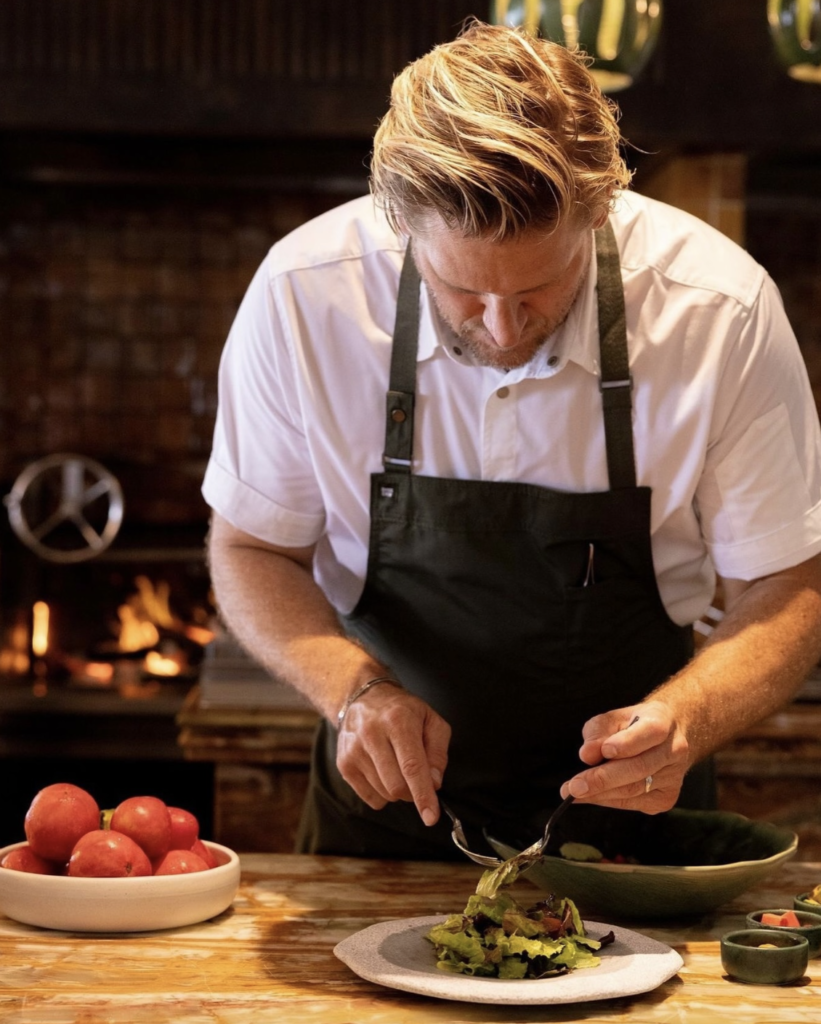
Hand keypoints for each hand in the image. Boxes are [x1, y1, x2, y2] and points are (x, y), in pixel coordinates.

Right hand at [336, 684, 450, 825]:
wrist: (364, 697)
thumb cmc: (403, 711)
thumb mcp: (431, 720)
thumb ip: (439, 751)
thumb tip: (435, 783)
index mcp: (398, 721)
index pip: (412, 766)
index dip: (423, 795)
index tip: (431, 817)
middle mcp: (372, 734)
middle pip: (397, 785)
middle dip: (414, 792)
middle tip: (418, 780)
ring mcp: (354, 750)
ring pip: (384, 793)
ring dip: (398, 792)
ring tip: (398, 767)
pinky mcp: (343, 763)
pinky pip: (370, 798)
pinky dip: (383, 794)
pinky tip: (383, 772)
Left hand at [558, 701, 690, 812]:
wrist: (666, 736)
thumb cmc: (633, 725)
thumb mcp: (613, 718)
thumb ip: (598, 732)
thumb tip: (587, 755)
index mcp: (662, 722)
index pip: (649, 732)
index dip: (628, 743)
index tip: (604, 751)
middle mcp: (674, 750)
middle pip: (639, 767)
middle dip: (603, 778)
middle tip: (574, 786)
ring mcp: (673, 777)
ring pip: (634, 789)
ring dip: (600, 793)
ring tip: (574, 792)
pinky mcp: (666, 798)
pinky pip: (633, 802)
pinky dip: (609, 800)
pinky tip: (591, 796)